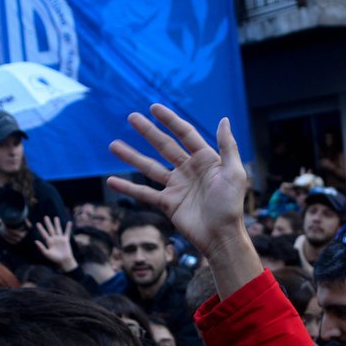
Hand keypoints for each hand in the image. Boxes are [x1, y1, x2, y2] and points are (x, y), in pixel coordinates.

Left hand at [34, 216, 77, 271]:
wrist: (63, 261)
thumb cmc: (54, 259)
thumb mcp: (46, 253)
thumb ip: (41, 247)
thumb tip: (35, 241)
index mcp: (49, 242)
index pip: (44, 234)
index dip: (41, 229)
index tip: (37, 223)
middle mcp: (54, 239)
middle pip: (50, 229)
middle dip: (48, 223)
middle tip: (45, 217)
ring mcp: (60, 239)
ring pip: (58, 229)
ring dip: (57, 223)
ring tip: (55, 218)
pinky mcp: (65, 240)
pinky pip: (67, 232)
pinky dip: (68, 227)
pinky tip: (69, 222)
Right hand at [107, 105, 247, 259]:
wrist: (222, 236)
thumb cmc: (231, 206)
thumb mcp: (235, 173)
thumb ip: (228, 146)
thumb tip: (224, 119)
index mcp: (205, 160)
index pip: (185, 134)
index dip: (170, 120)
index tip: (154, 108)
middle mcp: (189, 170)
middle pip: (164, 146)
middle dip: (148, 132)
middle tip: (131, 117)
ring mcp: (176, 186)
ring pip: (149, 167)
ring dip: (132, 156)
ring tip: (113, 145)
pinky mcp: (168, 203)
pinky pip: (144, 193)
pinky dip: (128, 188)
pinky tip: (111, 181)